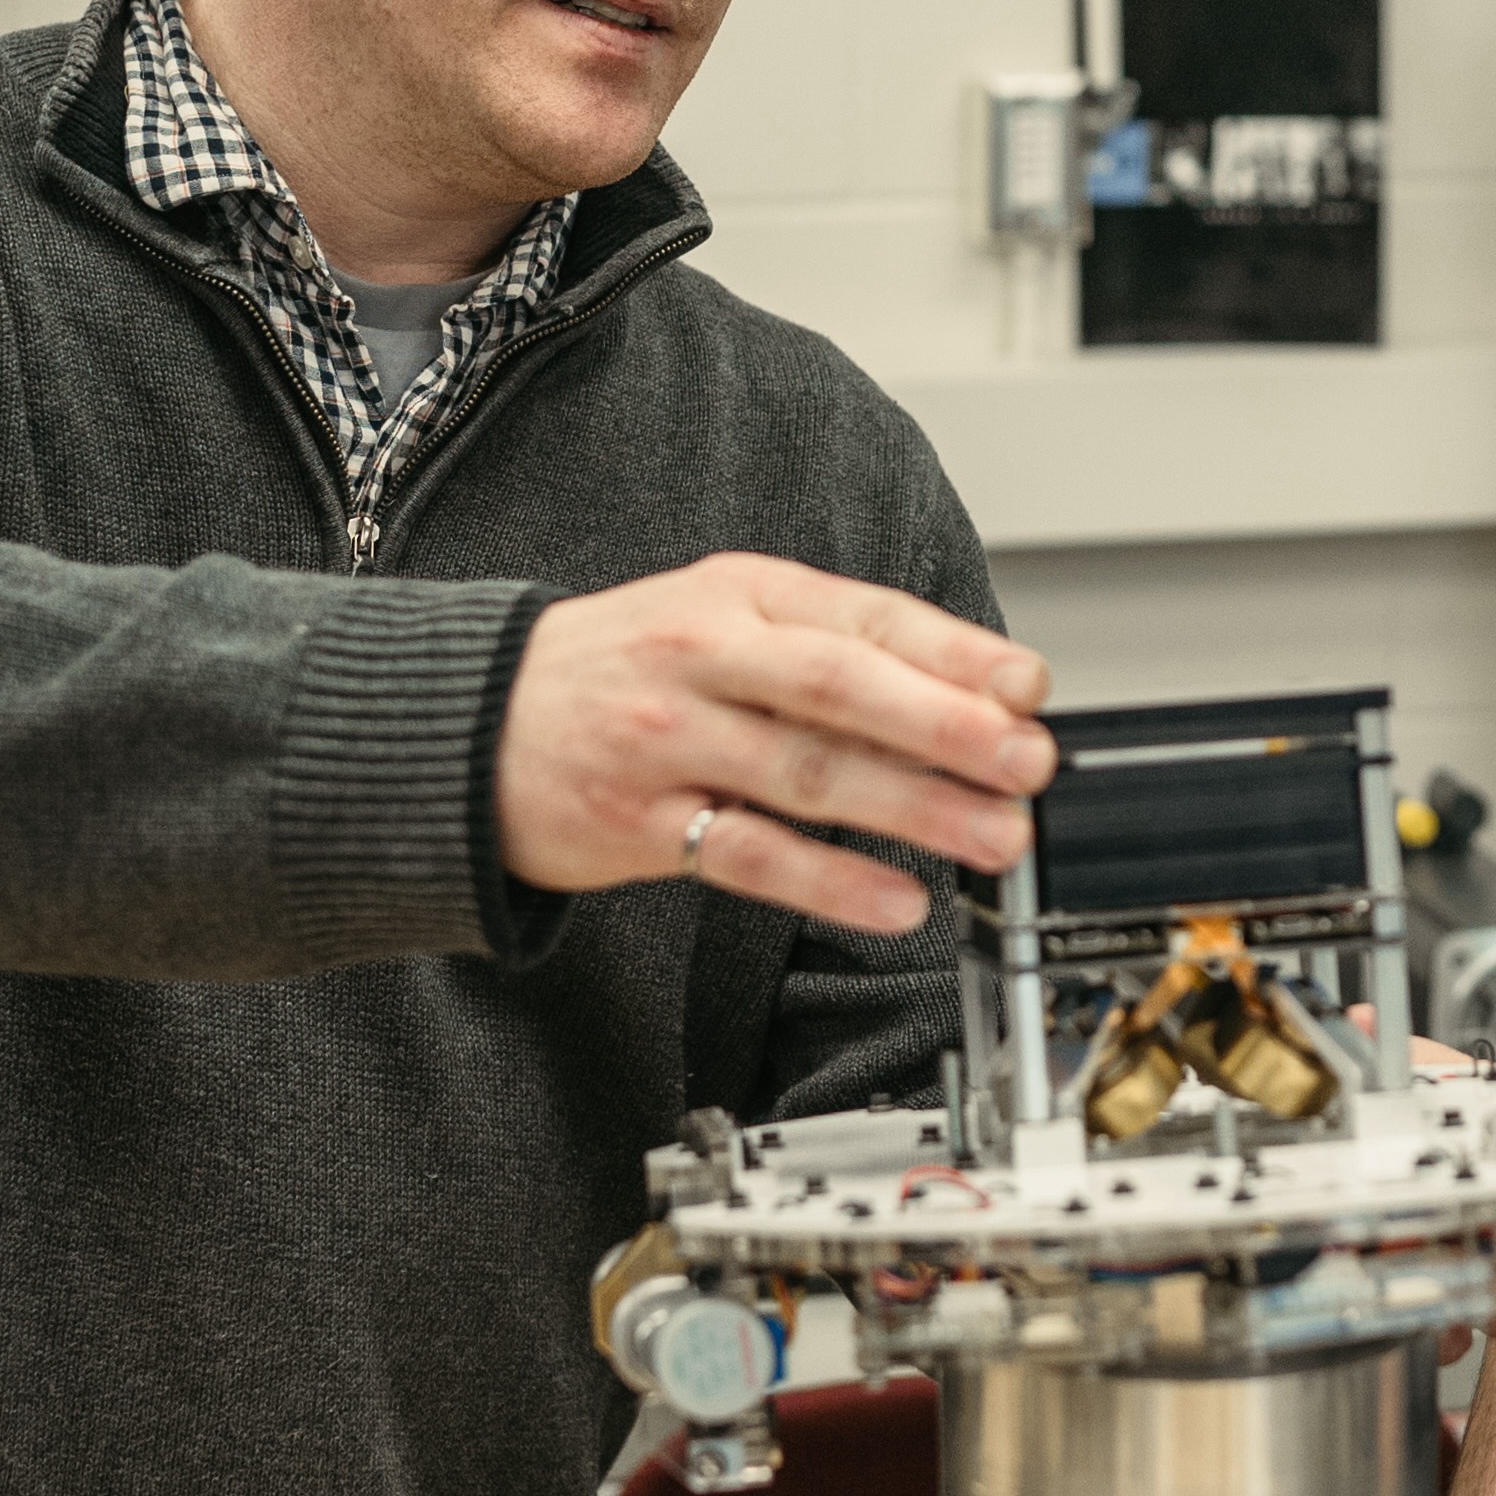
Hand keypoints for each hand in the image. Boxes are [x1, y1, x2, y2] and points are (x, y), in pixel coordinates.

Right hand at [495, 556, 1052, 937]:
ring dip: (915, 809)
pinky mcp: (639, 823)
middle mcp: (705, 658)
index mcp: (738, 596)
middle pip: (842, 687)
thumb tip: (964, 692)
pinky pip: (749, 856)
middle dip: (947, 725)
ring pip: (808, 773)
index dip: (956, 653)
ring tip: (994, 836)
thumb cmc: (617, 672)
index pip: (864, 617)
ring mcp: (669, 741)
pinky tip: (897, 899)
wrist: (465, 724)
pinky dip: (831, 882)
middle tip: (1027, 761)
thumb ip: (827, 647)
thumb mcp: (716, 620)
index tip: (1031, 688)